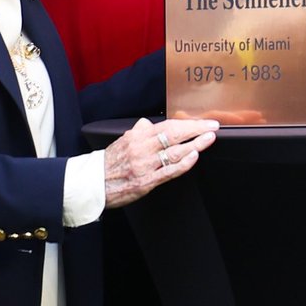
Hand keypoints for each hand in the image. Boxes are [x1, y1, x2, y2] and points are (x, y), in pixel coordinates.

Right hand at [103, 116, 217, 208]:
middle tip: (212, 127)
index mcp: (138, 136)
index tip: (204, 121)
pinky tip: (194, 157)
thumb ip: (139, 131)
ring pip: (175, 152)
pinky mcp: (146, 181)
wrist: (93, 183)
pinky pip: (168, 171)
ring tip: (209, 140)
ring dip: (195, 145)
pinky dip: (183, 164)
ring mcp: (146, 165)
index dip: (188, 123)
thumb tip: (148, 123)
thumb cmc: (109, 162)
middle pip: (174, 135)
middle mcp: (143, 148)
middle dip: (196, 130)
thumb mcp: (123, 140)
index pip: (168, 125)